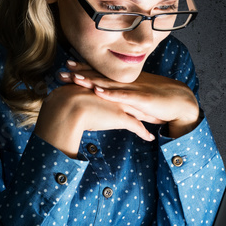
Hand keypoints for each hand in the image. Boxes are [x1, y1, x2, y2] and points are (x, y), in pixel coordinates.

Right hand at [34, 67, 156, 157]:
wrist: (67, 106)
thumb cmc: (65, 102)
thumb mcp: (72, 98)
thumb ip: (76, 100)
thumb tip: (72, 104)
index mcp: (105, 88)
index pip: (121, 91)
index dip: (130, 93)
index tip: (138, 96)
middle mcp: (114, 95)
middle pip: (135, 99)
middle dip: (146, 103)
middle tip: (157, 105)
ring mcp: (119, 106)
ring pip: (140, 112)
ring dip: (150, 117)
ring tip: (160, 121)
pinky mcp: (120, 118)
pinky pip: (136, 127)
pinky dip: (144, 133)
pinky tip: (150, 138)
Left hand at [58, 60, 200, 137]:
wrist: (181, 103)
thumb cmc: (159, 103)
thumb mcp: (137, 101)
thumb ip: (123, 100)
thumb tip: (108, 102)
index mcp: (126, 81)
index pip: (102, 73)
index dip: (85, 69)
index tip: (68, 65)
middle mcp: (128, 82)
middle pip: (101, 75)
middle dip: (81, 72)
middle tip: (62, 69)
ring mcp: (135, 88)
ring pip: (109, 83)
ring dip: (91, 80)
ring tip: (74, 78)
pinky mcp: (142, 98)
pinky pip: (124, 95)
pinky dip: (110, 94)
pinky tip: (98, 92)